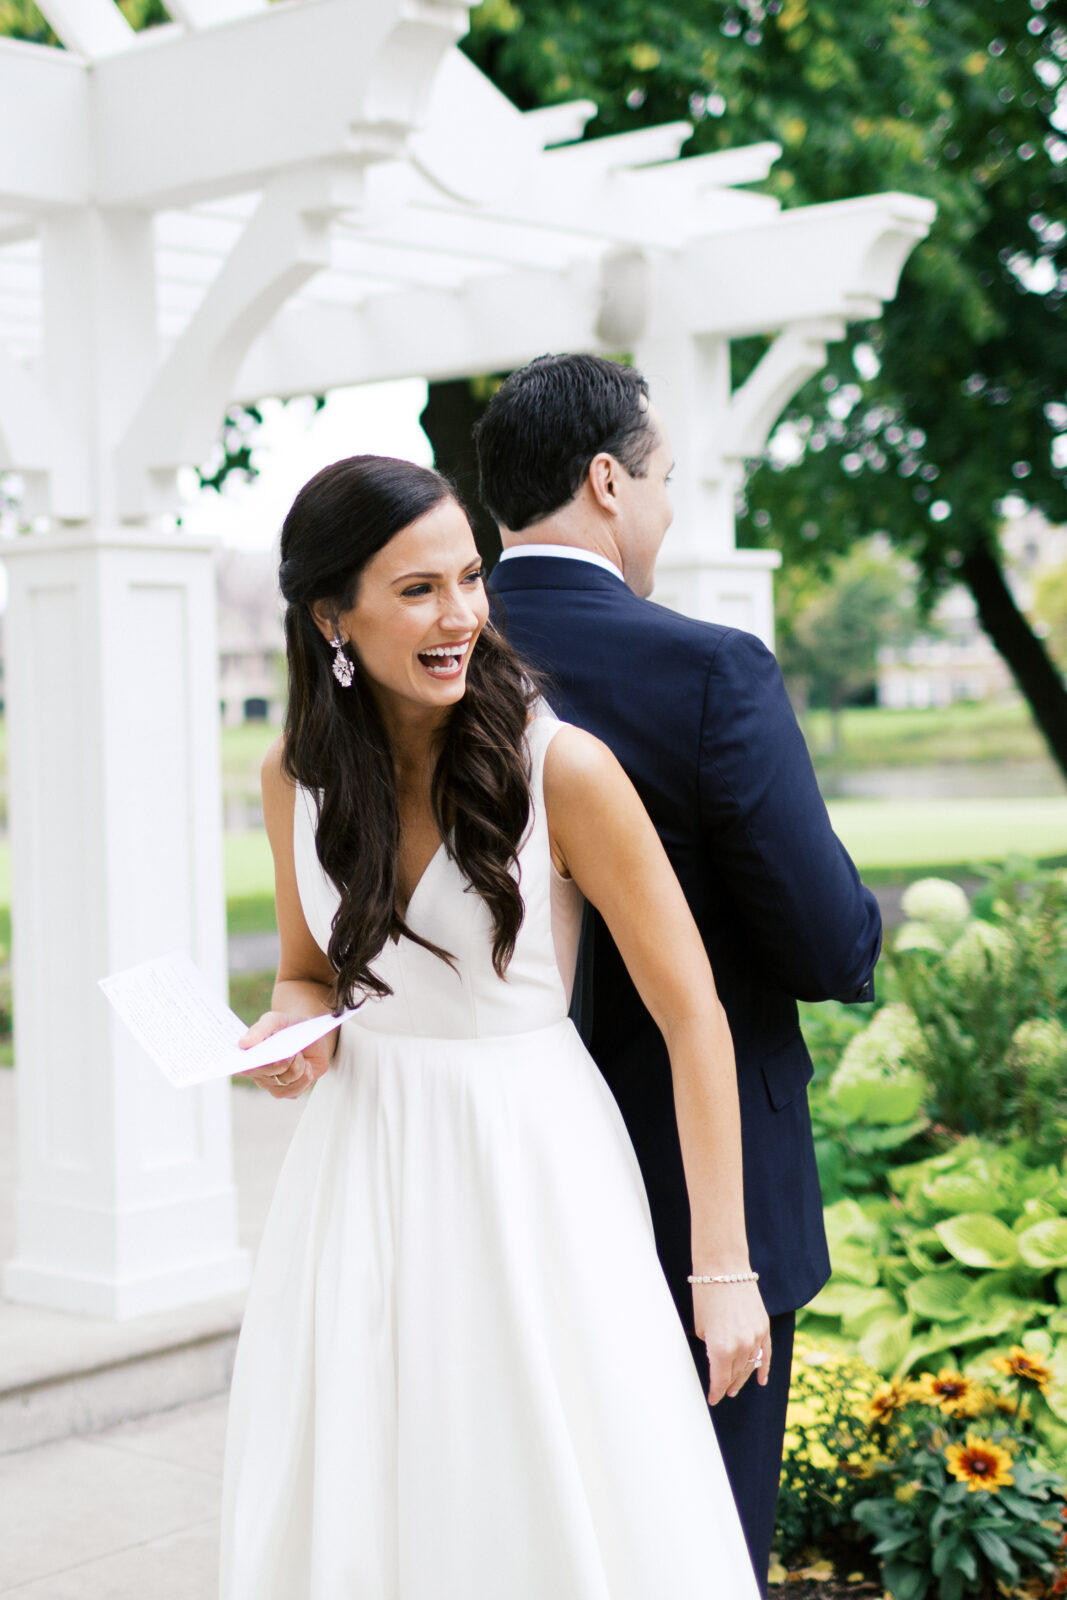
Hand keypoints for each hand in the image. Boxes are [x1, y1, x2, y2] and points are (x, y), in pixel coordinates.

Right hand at [237, 1010, 337, 1098]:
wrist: (308, 1033)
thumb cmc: (286, 1026)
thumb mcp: (274, 1020)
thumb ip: (259, 1030)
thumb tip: (243, 1044)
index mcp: (249, 1057)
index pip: (244, 1066)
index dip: (250, 1064)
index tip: (264, 1057)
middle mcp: (257, 1074)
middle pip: (270, 1071)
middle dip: (286, 1057)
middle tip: (291, 1048)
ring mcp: (272, 1085)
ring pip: (287, 1080)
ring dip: (299, 1065)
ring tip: (299, 1055)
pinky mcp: (289, 1092)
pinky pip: (296, 1091)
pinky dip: (306, 1076)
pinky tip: (307, 1066)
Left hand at [692, 1280, 771, 1406]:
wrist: (723, 1267)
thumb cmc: (705, 1295)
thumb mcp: (700, 1327)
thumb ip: (710, 1347)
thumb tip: (715, 1360)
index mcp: (720, 1349)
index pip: (719, 1379)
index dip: (715, 1391)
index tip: (712, 1399)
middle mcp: (740, 1347)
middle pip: (734, 1374)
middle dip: (727, 1385)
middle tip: (723, 1392)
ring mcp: (755, 1337)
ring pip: (750, 1366)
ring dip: (743, 1377)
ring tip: (736, 1387)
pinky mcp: (764, 1326)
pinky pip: (766, 1353)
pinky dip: (764, 1368)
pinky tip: (761, 1380)